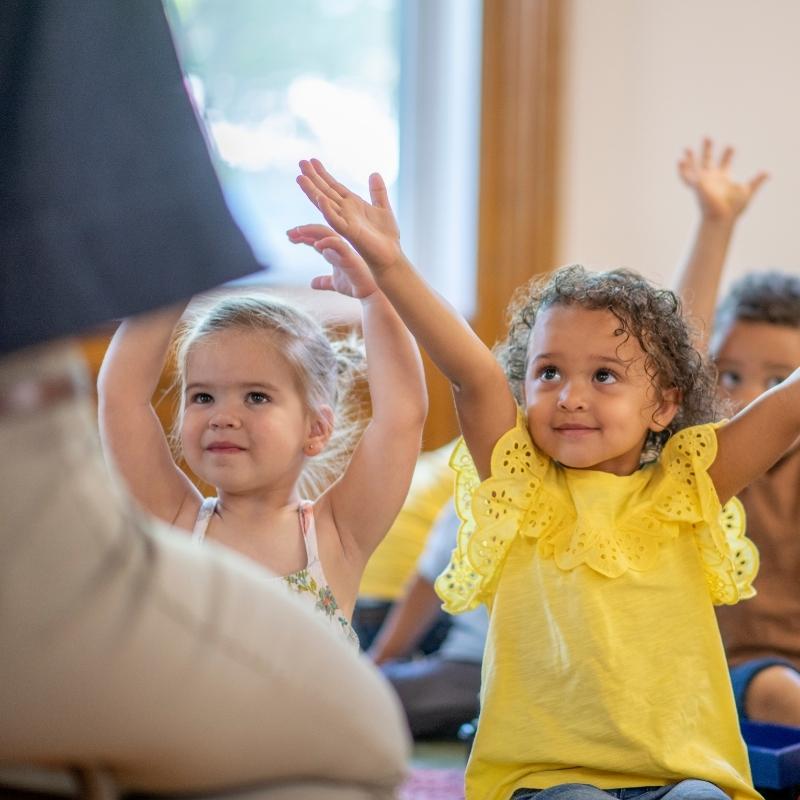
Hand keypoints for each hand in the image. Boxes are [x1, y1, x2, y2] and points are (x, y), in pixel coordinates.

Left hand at [287, 224, 377, 299]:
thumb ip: (324, 281)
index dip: (303, 236)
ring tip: (297, 232)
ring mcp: (344, 250)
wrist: (371, 294)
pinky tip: (316, 245)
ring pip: (326, 233)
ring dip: (310, 231)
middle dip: (303, 231)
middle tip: (289, 233)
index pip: (316, 239)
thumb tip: (312, 283)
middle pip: (319, 232)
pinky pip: (337, 245)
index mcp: (334, 251)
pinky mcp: (350, 256)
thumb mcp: (335, 284)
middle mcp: (339, 247)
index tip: (289, 236)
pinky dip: (327, 242)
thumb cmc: (356, 286)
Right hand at [295, 159, 402, 274]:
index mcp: (352, 205)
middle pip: (325, 192)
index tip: (312, 160)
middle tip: (301, 162)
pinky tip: (320, 198)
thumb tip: (374, 173)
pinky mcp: (350, 233)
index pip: (334, 186)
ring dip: (313, 191)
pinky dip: (328, 210)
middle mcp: (345, 212)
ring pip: (325, 204)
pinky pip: (336, 221)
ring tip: (301, 178)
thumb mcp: (383, 208)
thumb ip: (377, 192)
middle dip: (313, 178)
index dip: (323, 174)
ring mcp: (345, 222)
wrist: (391, 256)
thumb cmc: (386, 236)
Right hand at [678, 138, 767, 221]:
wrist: (722, 216)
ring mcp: (703, 182)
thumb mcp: (747, 191)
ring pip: (694, 167)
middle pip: (708, 161)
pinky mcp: (697, 185)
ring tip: (686, 149)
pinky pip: (686, 177)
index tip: (731, 146)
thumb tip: (768, 172)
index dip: (727, 154)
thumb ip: (756, 181)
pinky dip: (682, 170)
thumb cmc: (733, 208)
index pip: (725, 163)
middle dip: (708, 150)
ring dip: (691, 158)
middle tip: (707, 137)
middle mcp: (712, 179)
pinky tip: (679, 161)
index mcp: (723, 179)